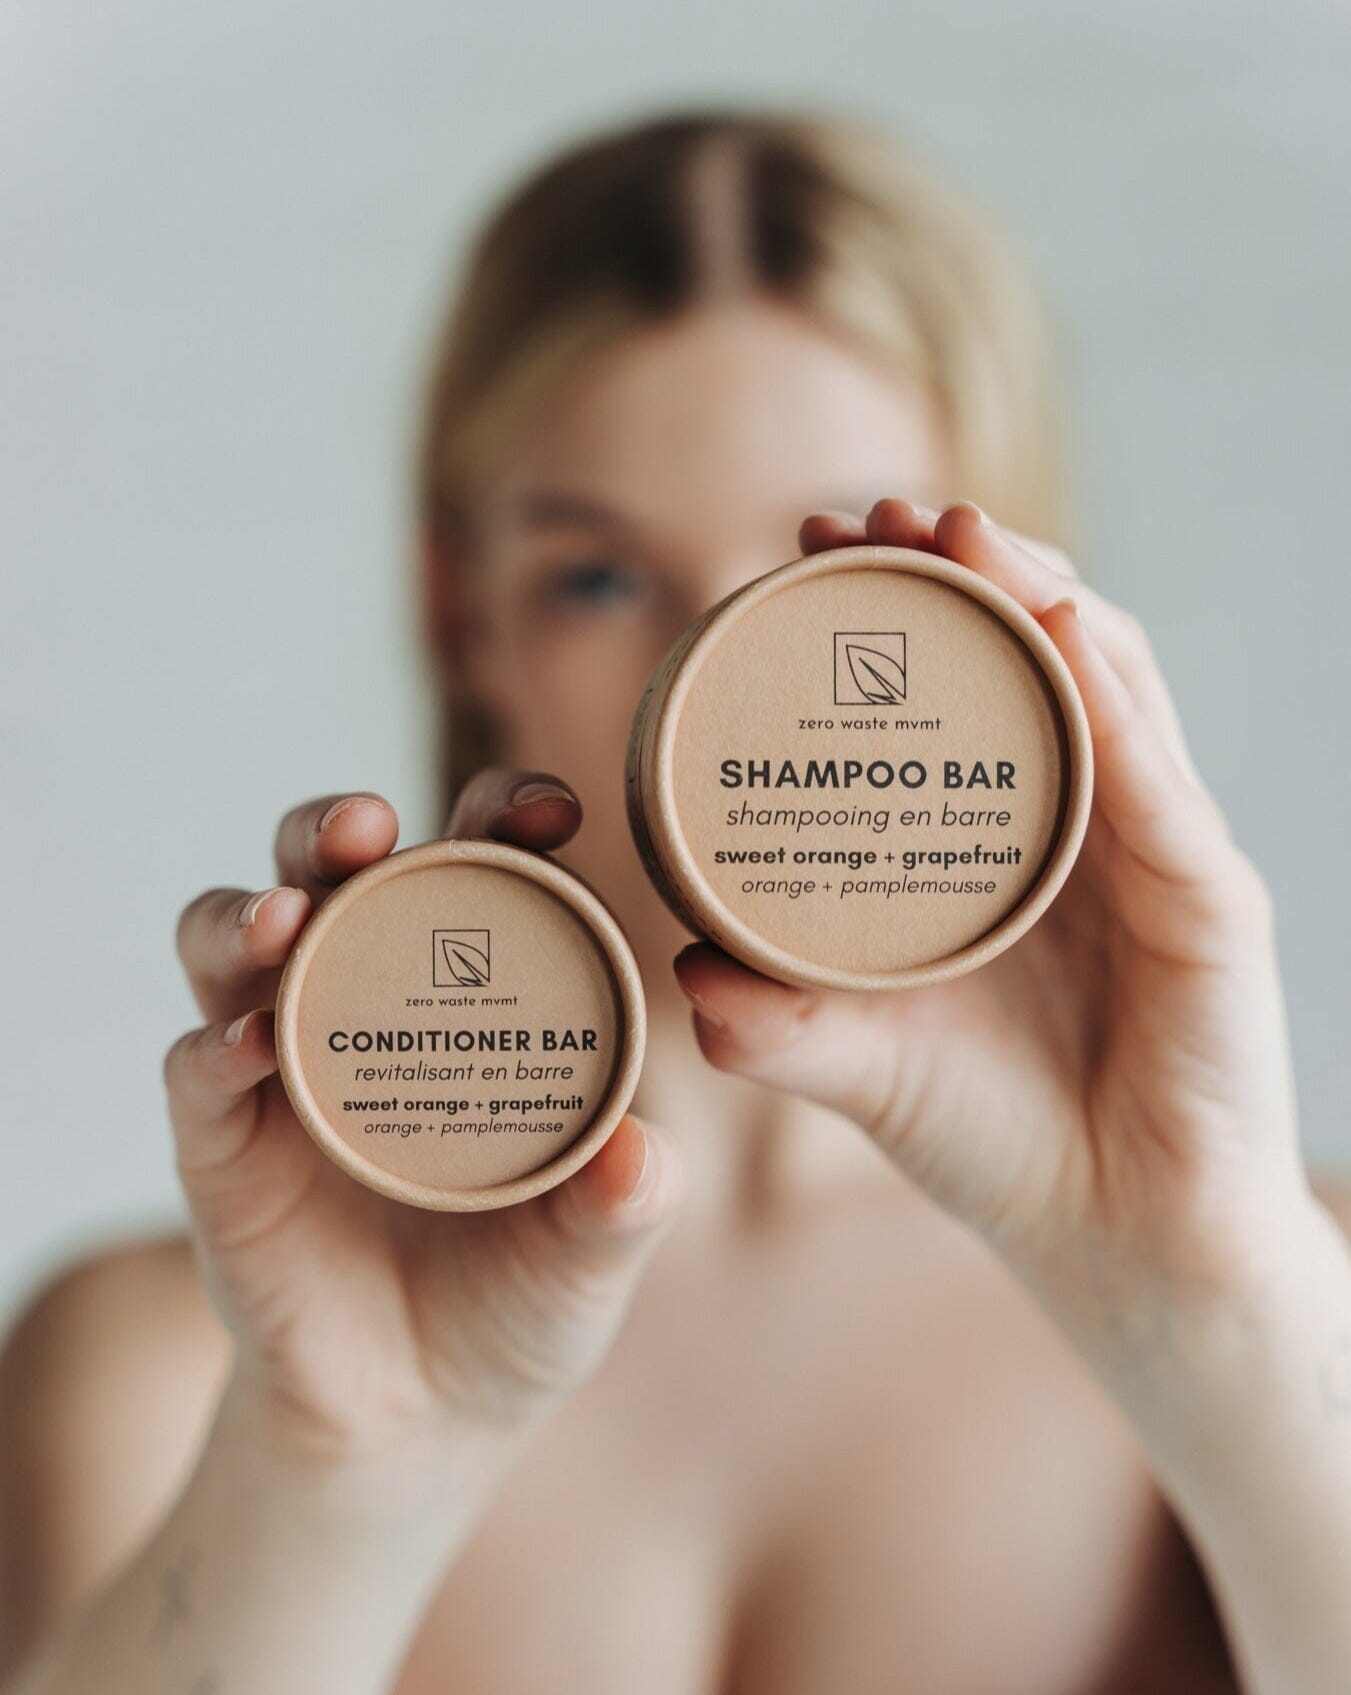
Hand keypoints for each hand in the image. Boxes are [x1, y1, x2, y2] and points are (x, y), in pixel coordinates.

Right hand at [166, 773, 679, 1468]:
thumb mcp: (592, 1253)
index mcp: (465, 997)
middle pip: (332, 877)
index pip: (475, 872)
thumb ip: (623, 1203)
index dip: (502, 816)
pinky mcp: (221, 1151)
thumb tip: (643, 1157)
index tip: (549, 806)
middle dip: (337, 828)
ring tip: (287, 916)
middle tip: (369, 823)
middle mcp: (364, 1006)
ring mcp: (282, 1070)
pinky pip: (193, 1074)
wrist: (422, 1419)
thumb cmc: (520, 1301)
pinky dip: (211, 1048)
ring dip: (248, 911)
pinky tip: (247, 1048)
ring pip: (233, 944)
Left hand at [674, 499, 1308, 1341]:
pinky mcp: (1213, 906)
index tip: (798, 545)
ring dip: (1034, 592)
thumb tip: (685, 976)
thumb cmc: (999, 1142)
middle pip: (1035, 651)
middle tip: (864, 511)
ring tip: (953, 528)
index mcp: (1011, 840)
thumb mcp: (868, 1069)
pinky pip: (1160, 787)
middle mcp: (1092, 822)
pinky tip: (1058, 630)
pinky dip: (1111, 703)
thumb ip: (783, 1028)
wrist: (1119, 1245)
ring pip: (1111, 681)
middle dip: (956, 566)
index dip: (892, 604)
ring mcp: (1160, 852)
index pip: (960, 682)